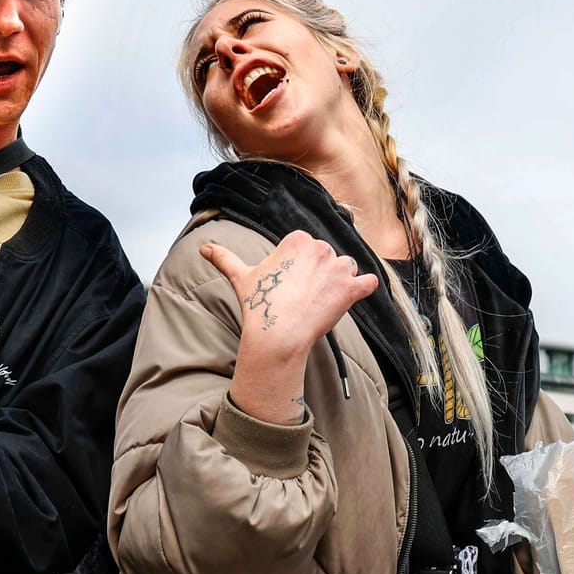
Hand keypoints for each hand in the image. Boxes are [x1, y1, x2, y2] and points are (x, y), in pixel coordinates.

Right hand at [202, 231, 378, 359]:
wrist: (277, 334)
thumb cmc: (259, 304)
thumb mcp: (241, 277)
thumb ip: (225, 258)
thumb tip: (204, 249)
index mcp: (298, 239)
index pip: (307, 248)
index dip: (300, 268)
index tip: (290, 285)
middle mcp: (321, 247)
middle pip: (327, 258)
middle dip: (319, 275)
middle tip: (302, 297)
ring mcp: (339, 267)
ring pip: (347, 268)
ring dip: (340, 281)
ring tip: (321, 301)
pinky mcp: (352, 288)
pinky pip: (369, 282)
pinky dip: (366, 288)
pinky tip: (355, 295)